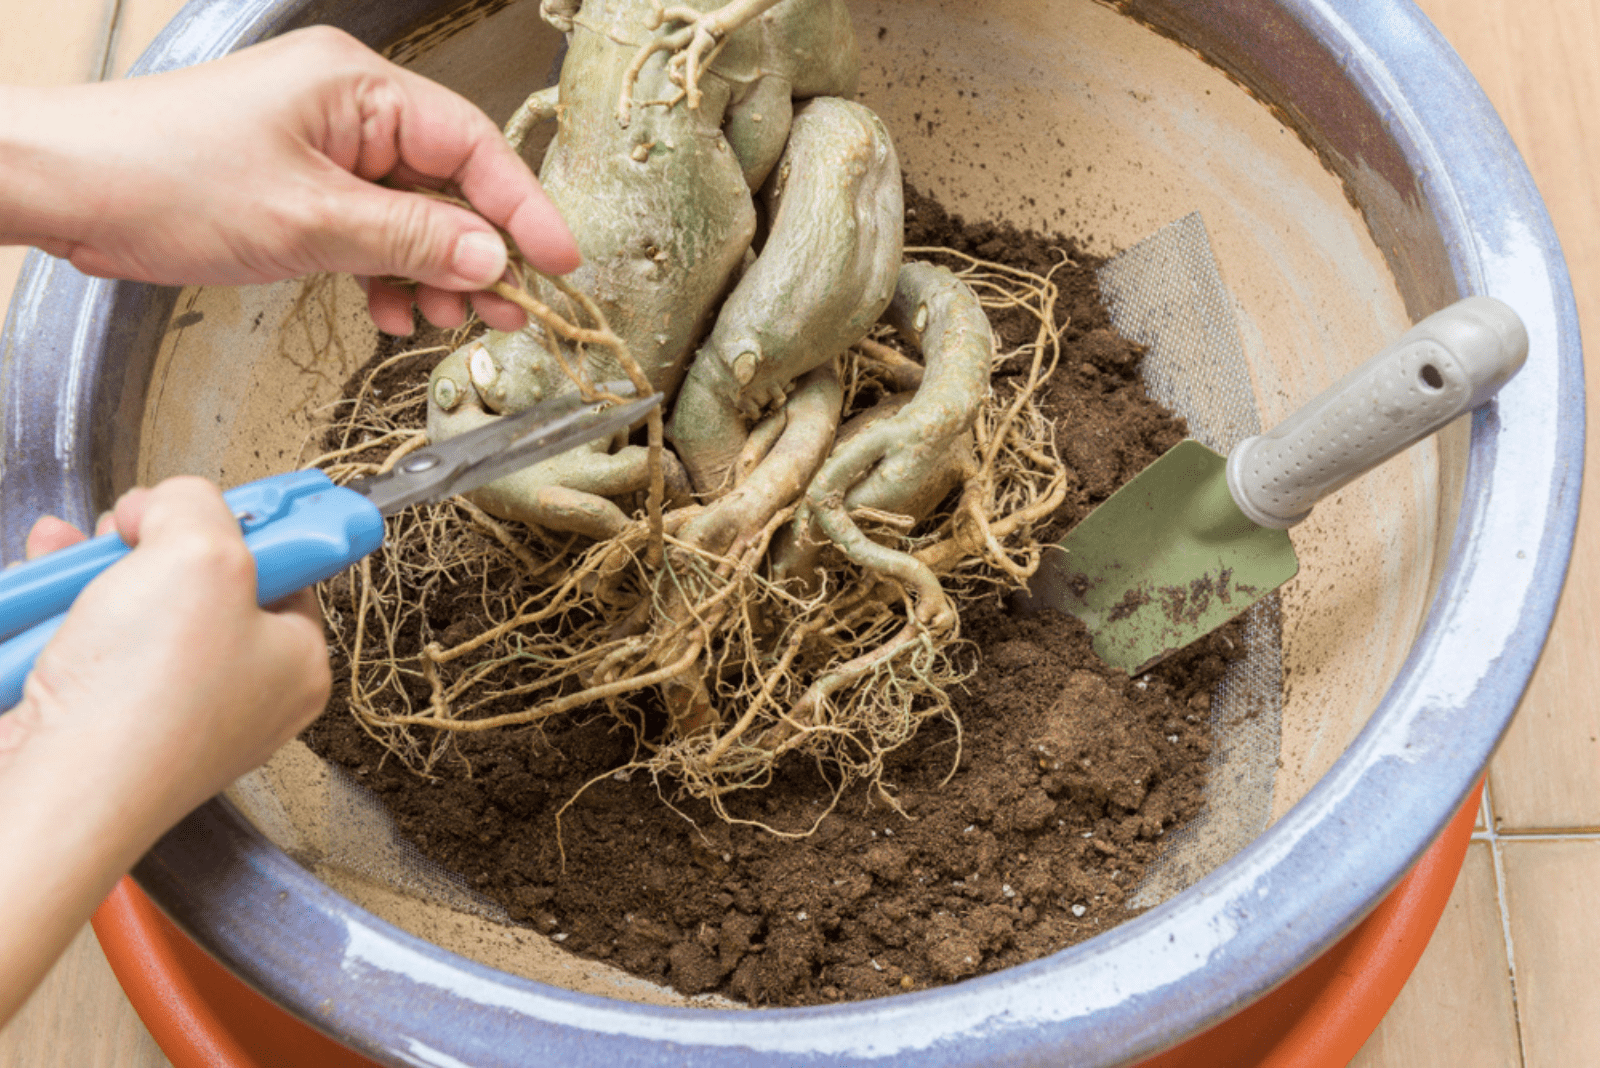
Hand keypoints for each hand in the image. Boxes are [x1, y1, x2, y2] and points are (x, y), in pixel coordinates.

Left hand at [0, 27, 578, 334]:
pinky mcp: (300, 188)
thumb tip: (492, 258)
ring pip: (412, 217)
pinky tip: (393, 313)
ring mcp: (324, 151)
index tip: (561, 261)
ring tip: (448, 321)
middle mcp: (348, 111)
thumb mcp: (309, 218)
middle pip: (449, 184)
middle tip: (512, 310)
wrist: (67, 190)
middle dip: (480, 252)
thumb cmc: (163, 175)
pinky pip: (370, 233)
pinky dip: (388, 275)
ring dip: (434, 274)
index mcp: (357, 88)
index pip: (472, 146)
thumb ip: (411, 240)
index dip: (523, 207)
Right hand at [0, 478, 330, 1023]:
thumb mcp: (199, 551)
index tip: (204, 501)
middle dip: (149, 542)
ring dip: (89, 569)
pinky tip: (37, 590)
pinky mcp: (97, 721)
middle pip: (199, 581)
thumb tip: (174, 500)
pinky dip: (54, 610)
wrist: (52, 791)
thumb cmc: (144, 699)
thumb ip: (196, 504)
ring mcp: (167, 711)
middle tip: (126, 531)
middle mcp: (240, 692)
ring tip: (68, 555)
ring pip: (130, 607)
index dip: (240, 523)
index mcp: (295, 661)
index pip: (287, 567)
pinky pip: (81, 643)